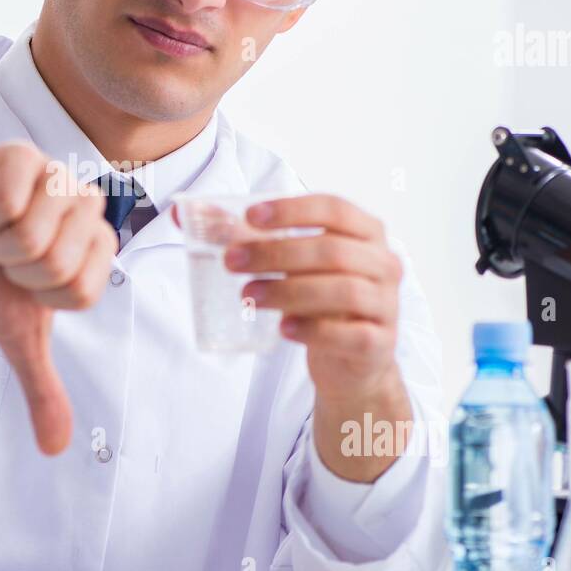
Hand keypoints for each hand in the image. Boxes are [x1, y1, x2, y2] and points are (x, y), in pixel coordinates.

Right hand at [0, 143, 114, 454]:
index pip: (80, 290)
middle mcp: (86, 206)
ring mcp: (55, 174)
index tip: (22, 280)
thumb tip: (56, 450)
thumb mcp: (14, 336)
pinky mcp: (20, 154)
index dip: (39, 295)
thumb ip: (42, 387)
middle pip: (57, 262)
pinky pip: (8, 202)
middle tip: (2, 254)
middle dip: (14, 268)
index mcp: (97, 246)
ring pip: (34, 233)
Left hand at [221, 194, 402, 403]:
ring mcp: (386, 304)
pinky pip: (352, 334)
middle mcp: (384, 263)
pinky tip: (285, 328)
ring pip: (342, 289)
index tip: (250, 216)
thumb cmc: (318, 301)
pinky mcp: (380, 344)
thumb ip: (244, 237)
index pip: (334, 208)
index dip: (292, 210)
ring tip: (248, 295)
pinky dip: (316, 330)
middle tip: (232, 262)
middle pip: (331, 250)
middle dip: (276, 253)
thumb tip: (184, 213)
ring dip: (289, 290)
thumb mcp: (290, 265)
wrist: (353, 361)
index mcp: (365, 233)